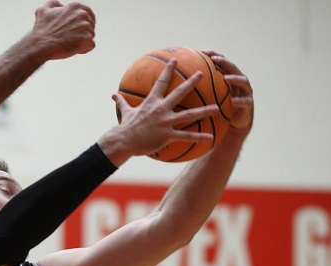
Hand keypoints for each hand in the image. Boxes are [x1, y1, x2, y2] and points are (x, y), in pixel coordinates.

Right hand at [29, 1, 95, 60]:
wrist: (41, 45)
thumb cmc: (41, 30)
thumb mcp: (43, 10)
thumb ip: (53, 4)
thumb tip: (60, 5)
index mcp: (75, 6)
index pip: (87, 12)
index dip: (83, 21)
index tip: (77, 28)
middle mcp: (83, 14)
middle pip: (90, 24)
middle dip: (83, 31)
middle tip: (70, 38)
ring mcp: (86, 27)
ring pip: (91, 35)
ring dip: (82, 40)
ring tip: (69, 43)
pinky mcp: (87, 40)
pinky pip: (91, 45)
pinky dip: (84, 49)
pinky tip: (74, 49)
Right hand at [99, 59, 219, 164]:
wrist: (123, 141)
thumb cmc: (125, 128)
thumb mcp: (124, 112)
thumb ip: (122, 102)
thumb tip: (113, 95)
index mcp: (151, 102)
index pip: (161, 82)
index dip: (169, 70)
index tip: (175, 60)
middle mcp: (161, 109)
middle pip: (180, 92)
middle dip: (191, 82)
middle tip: (202, 73)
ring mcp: (165, 122)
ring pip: (189, 115)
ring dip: (204, 111)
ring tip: (217, 107)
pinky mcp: (167, 135)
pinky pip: (186, 136)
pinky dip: (199, 137)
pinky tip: (211, 136)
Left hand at [204, 50, 253, 134]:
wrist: (234, 123)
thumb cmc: (219, 108)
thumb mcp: (210, 96)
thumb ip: (201, 88)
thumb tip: (181, 82)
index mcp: (229, 77)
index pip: (222, 62)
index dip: (214, 55)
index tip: (203, 51)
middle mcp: (238, 81)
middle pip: (233, 67)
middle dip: (224, 62)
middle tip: (215, 59)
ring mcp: (245, 91)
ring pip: (243, 81)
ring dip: (235, 78)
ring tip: (226, 78)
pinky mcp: (248, 104)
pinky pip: (244, 101)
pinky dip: (239, 100)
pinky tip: (233, 101)